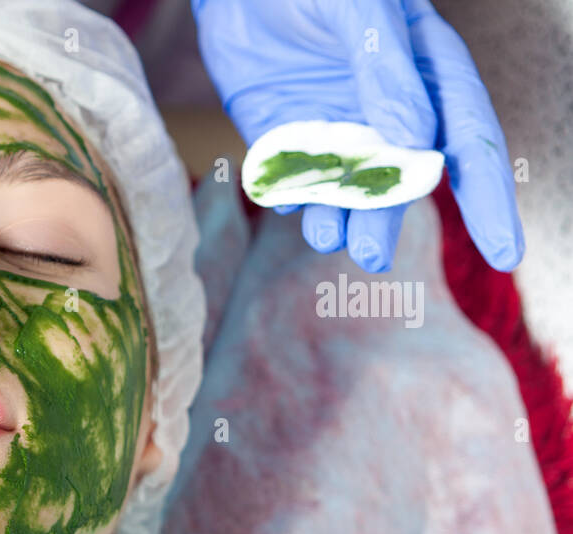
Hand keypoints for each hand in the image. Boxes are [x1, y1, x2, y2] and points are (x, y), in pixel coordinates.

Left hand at [192, 0, 522, 272]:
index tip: (504, 253)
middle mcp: (385, 110)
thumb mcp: (358, 11)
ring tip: (329, 237)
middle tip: (372, 256)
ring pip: (344, 188)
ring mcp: (332, 126)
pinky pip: (290, 179)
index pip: (468, 142)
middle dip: (387, 220)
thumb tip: (414, 144)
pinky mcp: (281, 135)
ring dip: (338, 217)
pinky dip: (290, 195)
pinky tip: (286, 202)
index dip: (487, 199)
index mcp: (428, 73)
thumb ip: (386, 72)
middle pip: (400, 179)